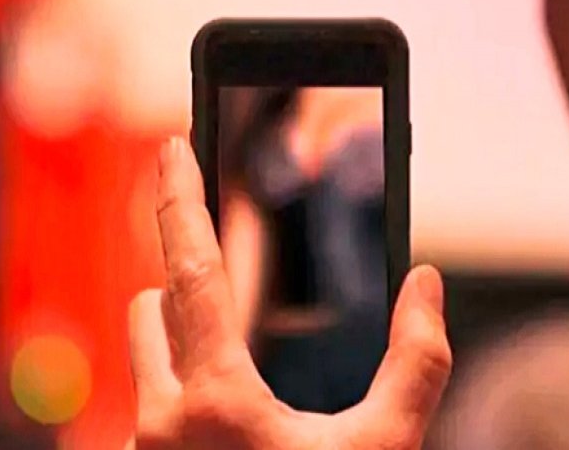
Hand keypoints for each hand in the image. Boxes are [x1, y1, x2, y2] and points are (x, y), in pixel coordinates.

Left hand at [125, 137, 451, 448]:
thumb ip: (416, 363)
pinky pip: (144, 407)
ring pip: (144, 356)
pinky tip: (217, 428)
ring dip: (178, 342)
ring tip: (227, 367)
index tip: (175, 148)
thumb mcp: (386, 446)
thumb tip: (424, 284)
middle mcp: (160, 425)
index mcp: (217, 403)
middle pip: (155, 307)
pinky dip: (175, 396)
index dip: (182, 200)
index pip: (193, 272)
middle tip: (234, 301)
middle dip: (188, 285)